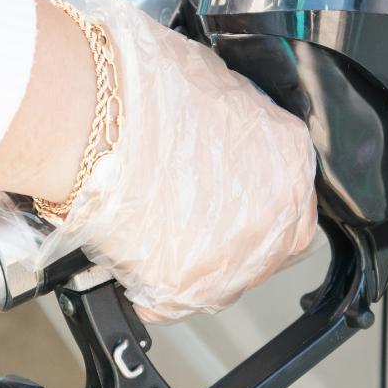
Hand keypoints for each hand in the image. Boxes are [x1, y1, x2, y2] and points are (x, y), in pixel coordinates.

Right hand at [30, 0, 317, 322]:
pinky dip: (151, 285)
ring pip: (224, 281)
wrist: (91, 117)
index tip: (237, 206)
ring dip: (197, 265)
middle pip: (266, 250)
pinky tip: (132, 253)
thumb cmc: (144, 89)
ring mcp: (232, 259)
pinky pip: (172, 301)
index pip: (296, 205)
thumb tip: (227, 129)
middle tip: (190, 219)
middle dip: (232, 240)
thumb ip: (240, 123)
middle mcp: (273, 216)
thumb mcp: (218, 87)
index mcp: (289, 162)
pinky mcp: (185, 288)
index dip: (261, 206)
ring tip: (155, 231)